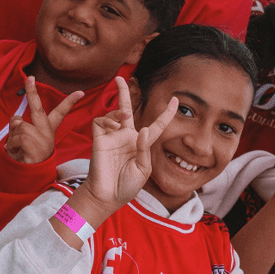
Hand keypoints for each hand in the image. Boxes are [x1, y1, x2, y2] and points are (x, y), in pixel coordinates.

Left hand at [5, 77, 84, 163]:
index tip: (81, 92)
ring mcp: (40, 135)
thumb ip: (21, 126)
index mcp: (48, 130)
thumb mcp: (26, 140)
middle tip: (30, 77)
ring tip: (18, 149)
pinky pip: (14, 135)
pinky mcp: (31, 139)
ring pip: (18, 123)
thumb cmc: (28, 158)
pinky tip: (18, 153)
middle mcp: (46, 131)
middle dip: (32, 91)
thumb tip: (16, 117)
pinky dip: (11, 144)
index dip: (70, 101)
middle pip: (37, 107)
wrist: (29, 177)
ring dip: (12, 136)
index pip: (61, 113)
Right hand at [81, 77, 176, 214]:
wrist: (107, 196)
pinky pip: (101, 120)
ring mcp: (112, 136)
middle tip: (120, 77)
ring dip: (119, 112)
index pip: (156, 125)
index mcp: (141, 144)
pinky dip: (108, 120)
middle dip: (123, 92)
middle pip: (127, 109)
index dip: (166, 113)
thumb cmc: (126, 186)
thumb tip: (141, 129)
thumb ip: (144, 149)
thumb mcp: (143, 170)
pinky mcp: (99, 138)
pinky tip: (113, 128)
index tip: (175, 100)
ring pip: (115, 113)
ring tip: (122, 120)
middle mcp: (126, 137)